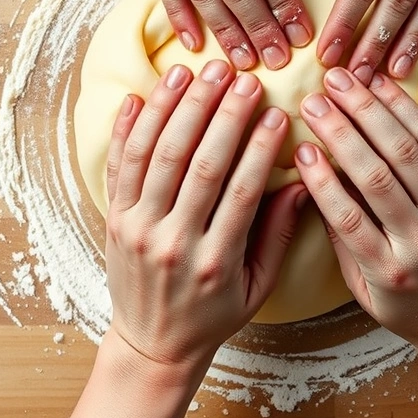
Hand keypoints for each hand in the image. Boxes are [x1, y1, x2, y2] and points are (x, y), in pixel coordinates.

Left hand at [104, 60, 305, 370]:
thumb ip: (278, 235)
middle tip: (241, 77)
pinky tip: (142, 95)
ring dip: (175, 107)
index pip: (241, 191)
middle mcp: (172, 241)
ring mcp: (136, 228)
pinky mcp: (114, 220)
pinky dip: (128, 127)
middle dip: (221, 114)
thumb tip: (304, 183)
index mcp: (214, 261)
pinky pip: (119, 165)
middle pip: (197, 164)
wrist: (152, 345)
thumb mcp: (257, 287)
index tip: (276, 112)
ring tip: (196, 71)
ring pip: (155, 155)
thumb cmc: (211, 315)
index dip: (259, 147)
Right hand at [294, 67, 417, 358]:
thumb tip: (312, 182)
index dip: (321, 180)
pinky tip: (384, 89)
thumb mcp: (362, 288)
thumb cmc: (407, 305)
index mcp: (389, 270)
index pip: (348, 217)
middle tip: (313, 99)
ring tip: (343, 82)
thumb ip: (340, 239)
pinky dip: (408, 111)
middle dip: (341, 130)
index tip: (299, 148)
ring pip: (407, 150)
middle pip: (377, 175)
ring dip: (371, 110)